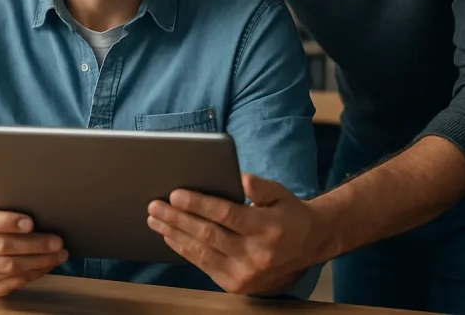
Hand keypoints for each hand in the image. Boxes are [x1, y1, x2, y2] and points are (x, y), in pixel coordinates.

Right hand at [0, 194, 68, 297]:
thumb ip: (12, 201)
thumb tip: (42, 202)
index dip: (9, 222)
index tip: (31, 223)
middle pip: (3, 246)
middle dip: (35, 245)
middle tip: (58, 242)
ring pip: (10, 267)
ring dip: (39, 262)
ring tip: (60, 255)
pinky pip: (13, 282)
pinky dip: (34, 273)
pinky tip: (48, 265)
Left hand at [147, 173, 335, 294]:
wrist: (309, 247)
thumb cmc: (289, 214)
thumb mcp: (281, 194)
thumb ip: (260, 187)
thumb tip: (239, 179)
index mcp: (268, 229)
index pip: (227, 215)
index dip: (199, 204)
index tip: (175, 194)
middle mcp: (256, 255)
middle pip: (208, 235)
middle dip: (177, 219)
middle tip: (155, 205)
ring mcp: (245, 274)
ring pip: (202, 252)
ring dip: (174, 234)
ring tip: (155, 219)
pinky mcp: (236, 285)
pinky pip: (204, 266)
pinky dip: (184, 250)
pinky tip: (171, 237)